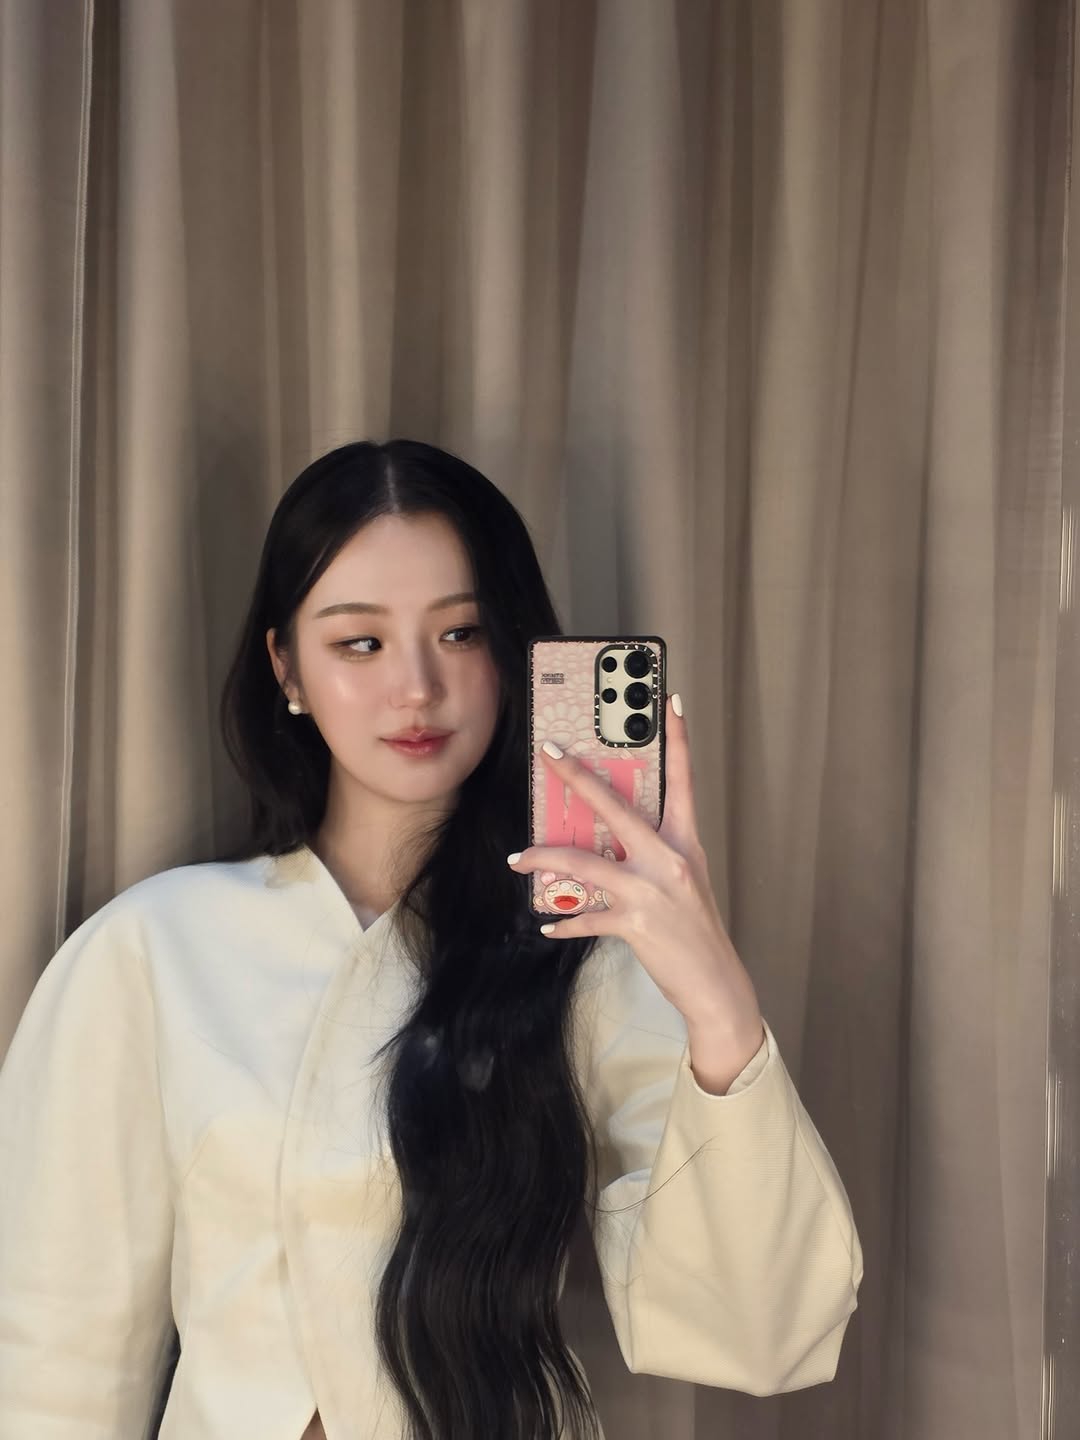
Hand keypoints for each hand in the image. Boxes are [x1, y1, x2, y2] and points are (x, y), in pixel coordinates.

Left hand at [508, 694, 763, 1050]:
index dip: (678, 739)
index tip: (671, 700)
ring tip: (517, 859)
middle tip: (549, 753)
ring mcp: (652, 892)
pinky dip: (564, 921)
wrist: (717, 984)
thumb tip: (610, 838)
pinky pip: (587, 917)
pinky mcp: (636, 923)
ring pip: (585, 863)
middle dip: (578, 778)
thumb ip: (653, 855)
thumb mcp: (683, 882)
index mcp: (686, 844)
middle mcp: (670, 860)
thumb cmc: (695, 931)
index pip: (684, 780)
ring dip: (545, 858)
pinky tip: (547, 924)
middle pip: (617, 808)